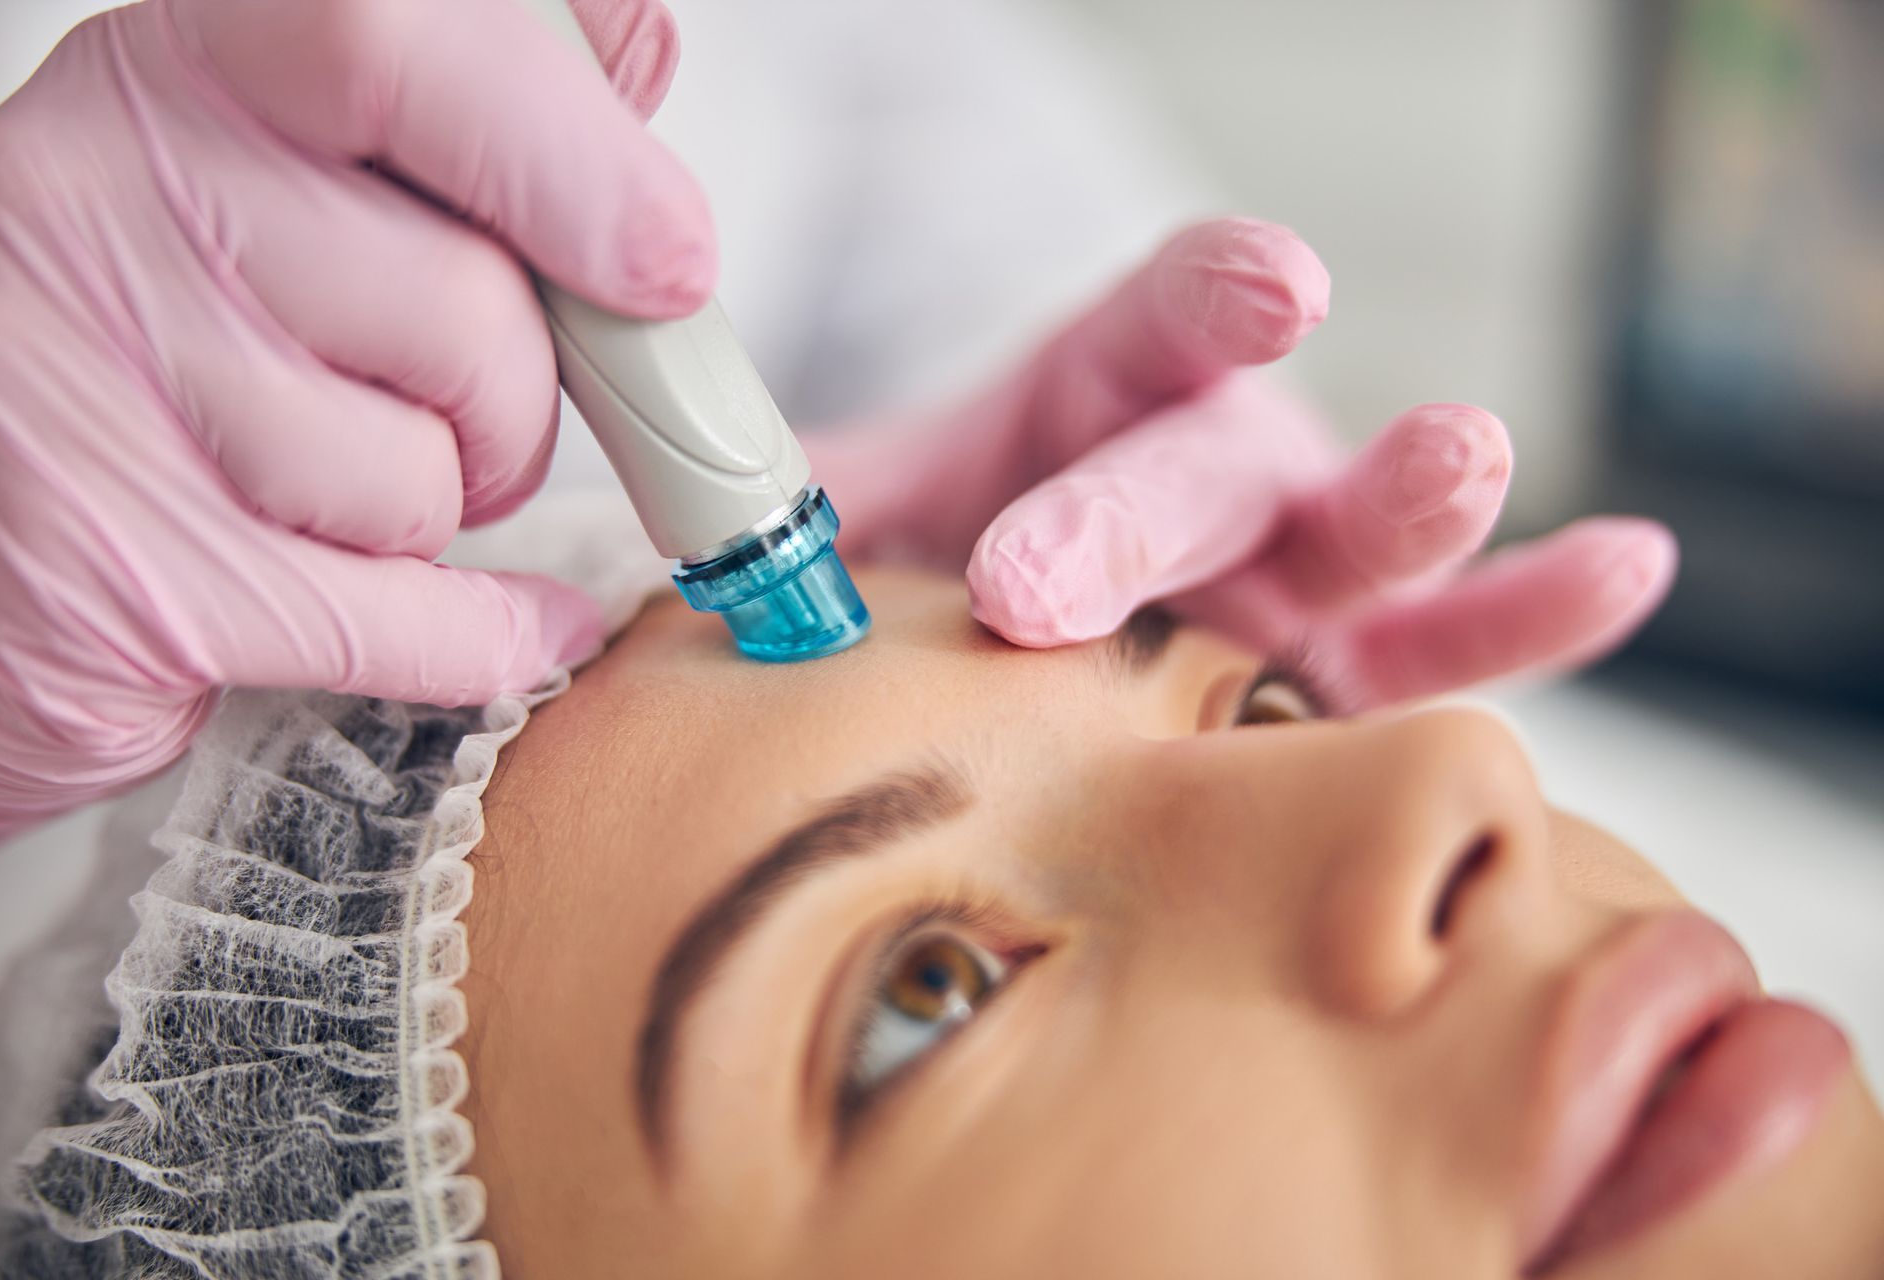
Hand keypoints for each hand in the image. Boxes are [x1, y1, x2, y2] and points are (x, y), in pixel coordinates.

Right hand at [0, 0, 705, 849]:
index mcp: (184, 72)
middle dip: (519, 393)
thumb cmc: (175, 356)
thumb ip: (460, 117)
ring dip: (448, 508)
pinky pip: (413, 620)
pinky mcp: (126, 576)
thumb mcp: (284, 176)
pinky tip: (502, 621)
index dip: (569, 156)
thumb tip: (625, 51)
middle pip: (461, 302)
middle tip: (477, 412)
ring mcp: (93, 391)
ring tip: (356, 494)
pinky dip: (491, 636)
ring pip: (428, 472)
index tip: (666, 258)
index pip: (390, 44)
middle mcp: (106, 202)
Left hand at [815, 218, 1675, 708]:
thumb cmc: (953, 551)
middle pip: (1203, 469)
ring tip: (1462, 455)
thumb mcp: (869, 508)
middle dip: (1141, 517)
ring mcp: (1296, 567)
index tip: (1264, 281)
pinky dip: (1534, 616)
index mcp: (1092, 401)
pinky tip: (1628, 564)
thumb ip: (798, 506)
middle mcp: (1210, 469)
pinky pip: (1448, 649)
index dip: (1207, 295)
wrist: (1028, 628)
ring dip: (1416, 502)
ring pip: (1362, 539)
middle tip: (1058, 575)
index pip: (1148, 326)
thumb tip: (686, 532)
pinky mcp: (1351, 662)